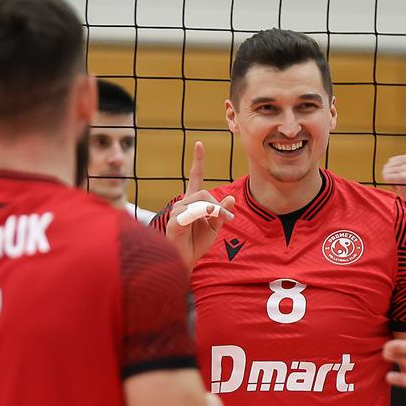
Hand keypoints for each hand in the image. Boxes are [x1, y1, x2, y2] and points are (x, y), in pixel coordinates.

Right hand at [166, 141, 236, 266]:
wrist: (186, 261)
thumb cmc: (196, 244)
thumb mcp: (214, 228)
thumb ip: (221, 213)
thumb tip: (231, 198)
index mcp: (193, 202)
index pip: (195, 177)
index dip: (198, 161)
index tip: (200, 144)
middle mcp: (183, 204)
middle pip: (205, 193)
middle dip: (219, 204)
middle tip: (229, 218)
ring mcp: (177, 212)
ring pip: (201, 202)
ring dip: (215, 211)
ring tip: (221, 222)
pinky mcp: (174, 222)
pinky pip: (193, 213)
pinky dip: (203, 215)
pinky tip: (204, 222)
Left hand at [382, 141, 405, 211]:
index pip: (391, 161)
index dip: (395, 171)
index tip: (405, 178)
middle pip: (388, 166)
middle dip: (392, 176)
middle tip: (403, 183)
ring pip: (386, 172)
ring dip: (391, 181)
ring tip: (402, 185)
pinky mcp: (402, 177)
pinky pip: (386, 178)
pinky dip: (391, 185)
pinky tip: (400, 188)